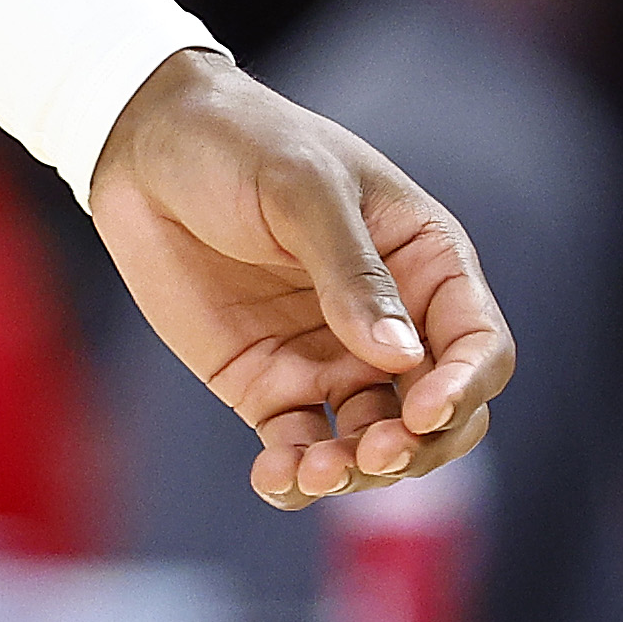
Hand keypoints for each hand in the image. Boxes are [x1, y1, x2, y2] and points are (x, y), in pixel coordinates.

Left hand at [88, 51, 514, 507]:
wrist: (144, 148)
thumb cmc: (241, 143)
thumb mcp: (301, 188)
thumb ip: (351, 270)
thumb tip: (400, 357)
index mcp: (424, 262)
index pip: (478, 345)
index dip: (465, 388)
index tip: (423, 411)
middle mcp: (392, 322)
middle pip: (440, 415)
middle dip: (418, 448)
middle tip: (372, 454)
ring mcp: (332, 361)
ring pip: (374, 446)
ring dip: (357, 473)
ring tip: (315, 470)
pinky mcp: (272, 388)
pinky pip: (301, 449)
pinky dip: (296, 478)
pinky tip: (275, 477)